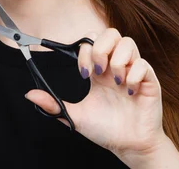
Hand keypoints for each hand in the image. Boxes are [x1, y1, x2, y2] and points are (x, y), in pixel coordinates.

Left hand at [25, 28, 166, 162]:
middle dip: (101, 48)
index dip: (86, 53)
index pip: (92, 42)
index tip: (83, 74)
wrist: (128, 146)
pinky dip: (133, 76)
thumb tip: (29, 94)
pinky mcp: (149, 82)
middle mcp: (117, 67)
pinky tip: (128, 91)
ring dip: (118, 60)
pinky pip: (143, 65)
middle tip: (98, 71)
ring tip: (115, 82)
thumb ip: (53, 104)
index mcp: (100, 71)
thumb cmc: (106, 129)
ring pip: (128, 43)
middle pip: (112, 33)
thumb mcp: (75, 116)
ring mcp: (133, 72)